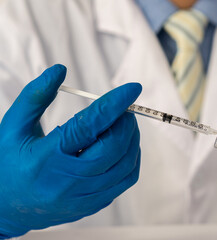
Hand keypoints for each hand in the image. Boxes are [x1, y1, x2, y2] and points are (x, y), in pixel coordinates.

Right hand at [0, 65, 141, 237]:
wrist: (3, 208)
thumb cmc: (7, 163)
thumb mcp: (13, 126)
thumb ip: (35, 96)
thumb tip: (60, 70)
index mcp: (45, 158)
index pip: (88, 126)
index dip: (114, 104)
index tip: (133, 89)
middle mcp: (66, 181)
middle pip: (113, 147)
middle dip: (126, 122)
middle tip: (123, 109)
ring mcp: (82, 197)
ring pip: (125, 165)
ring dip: (132, 139)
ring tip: (123, 125)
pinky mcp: (92, 205)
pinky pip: (125, 181)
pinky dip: (131, 158)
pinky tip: (123, 147)